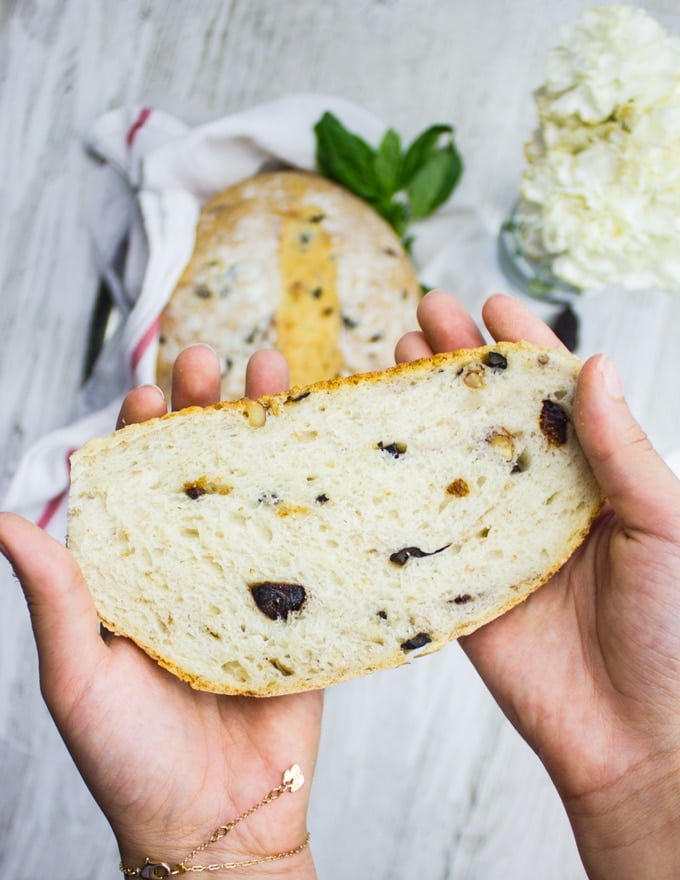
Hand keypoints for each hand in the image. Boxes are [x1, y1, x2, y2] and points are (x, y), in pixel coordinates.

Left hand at [0, 345, 321, 877]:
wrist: (217, 824)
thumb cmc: (130, 759)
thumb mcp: (78, 676)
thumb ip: (56, 597)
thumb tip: (3, 518)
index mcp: (137, 574)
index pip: (137, 484)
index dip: (141, 432)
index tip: (148, 390)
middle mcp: (194, 567)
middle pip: (202, 473)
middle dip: (207, 410)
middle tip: (212, 361)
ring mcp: (252, 583)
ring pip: (260, 491)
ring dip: (268, 431)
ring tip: (277, 373)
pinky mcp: (304, 608)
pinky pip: (314, 543)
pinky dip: (324, 493)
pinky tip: (333, 446)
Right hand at [396, 291, 679, 879]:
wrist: (638, 736)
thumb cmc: (672, 629)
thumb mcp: (663, 526)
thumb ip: (622, 449)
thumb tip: (595, 366)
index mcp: (592, 477)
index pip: (553, 395)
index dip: (521, 346)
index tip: (489, 303)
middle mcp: (538, 500)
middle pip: (490, 416)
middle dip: (457, 362)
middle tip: (422, 315)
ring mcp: (493, 540)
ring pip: (448, 462)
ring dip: (419, 410)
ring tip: (388, 358)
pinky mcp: (458, 585)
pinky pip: (421, 533)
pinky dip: (393, 492)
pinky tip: (367, 451)